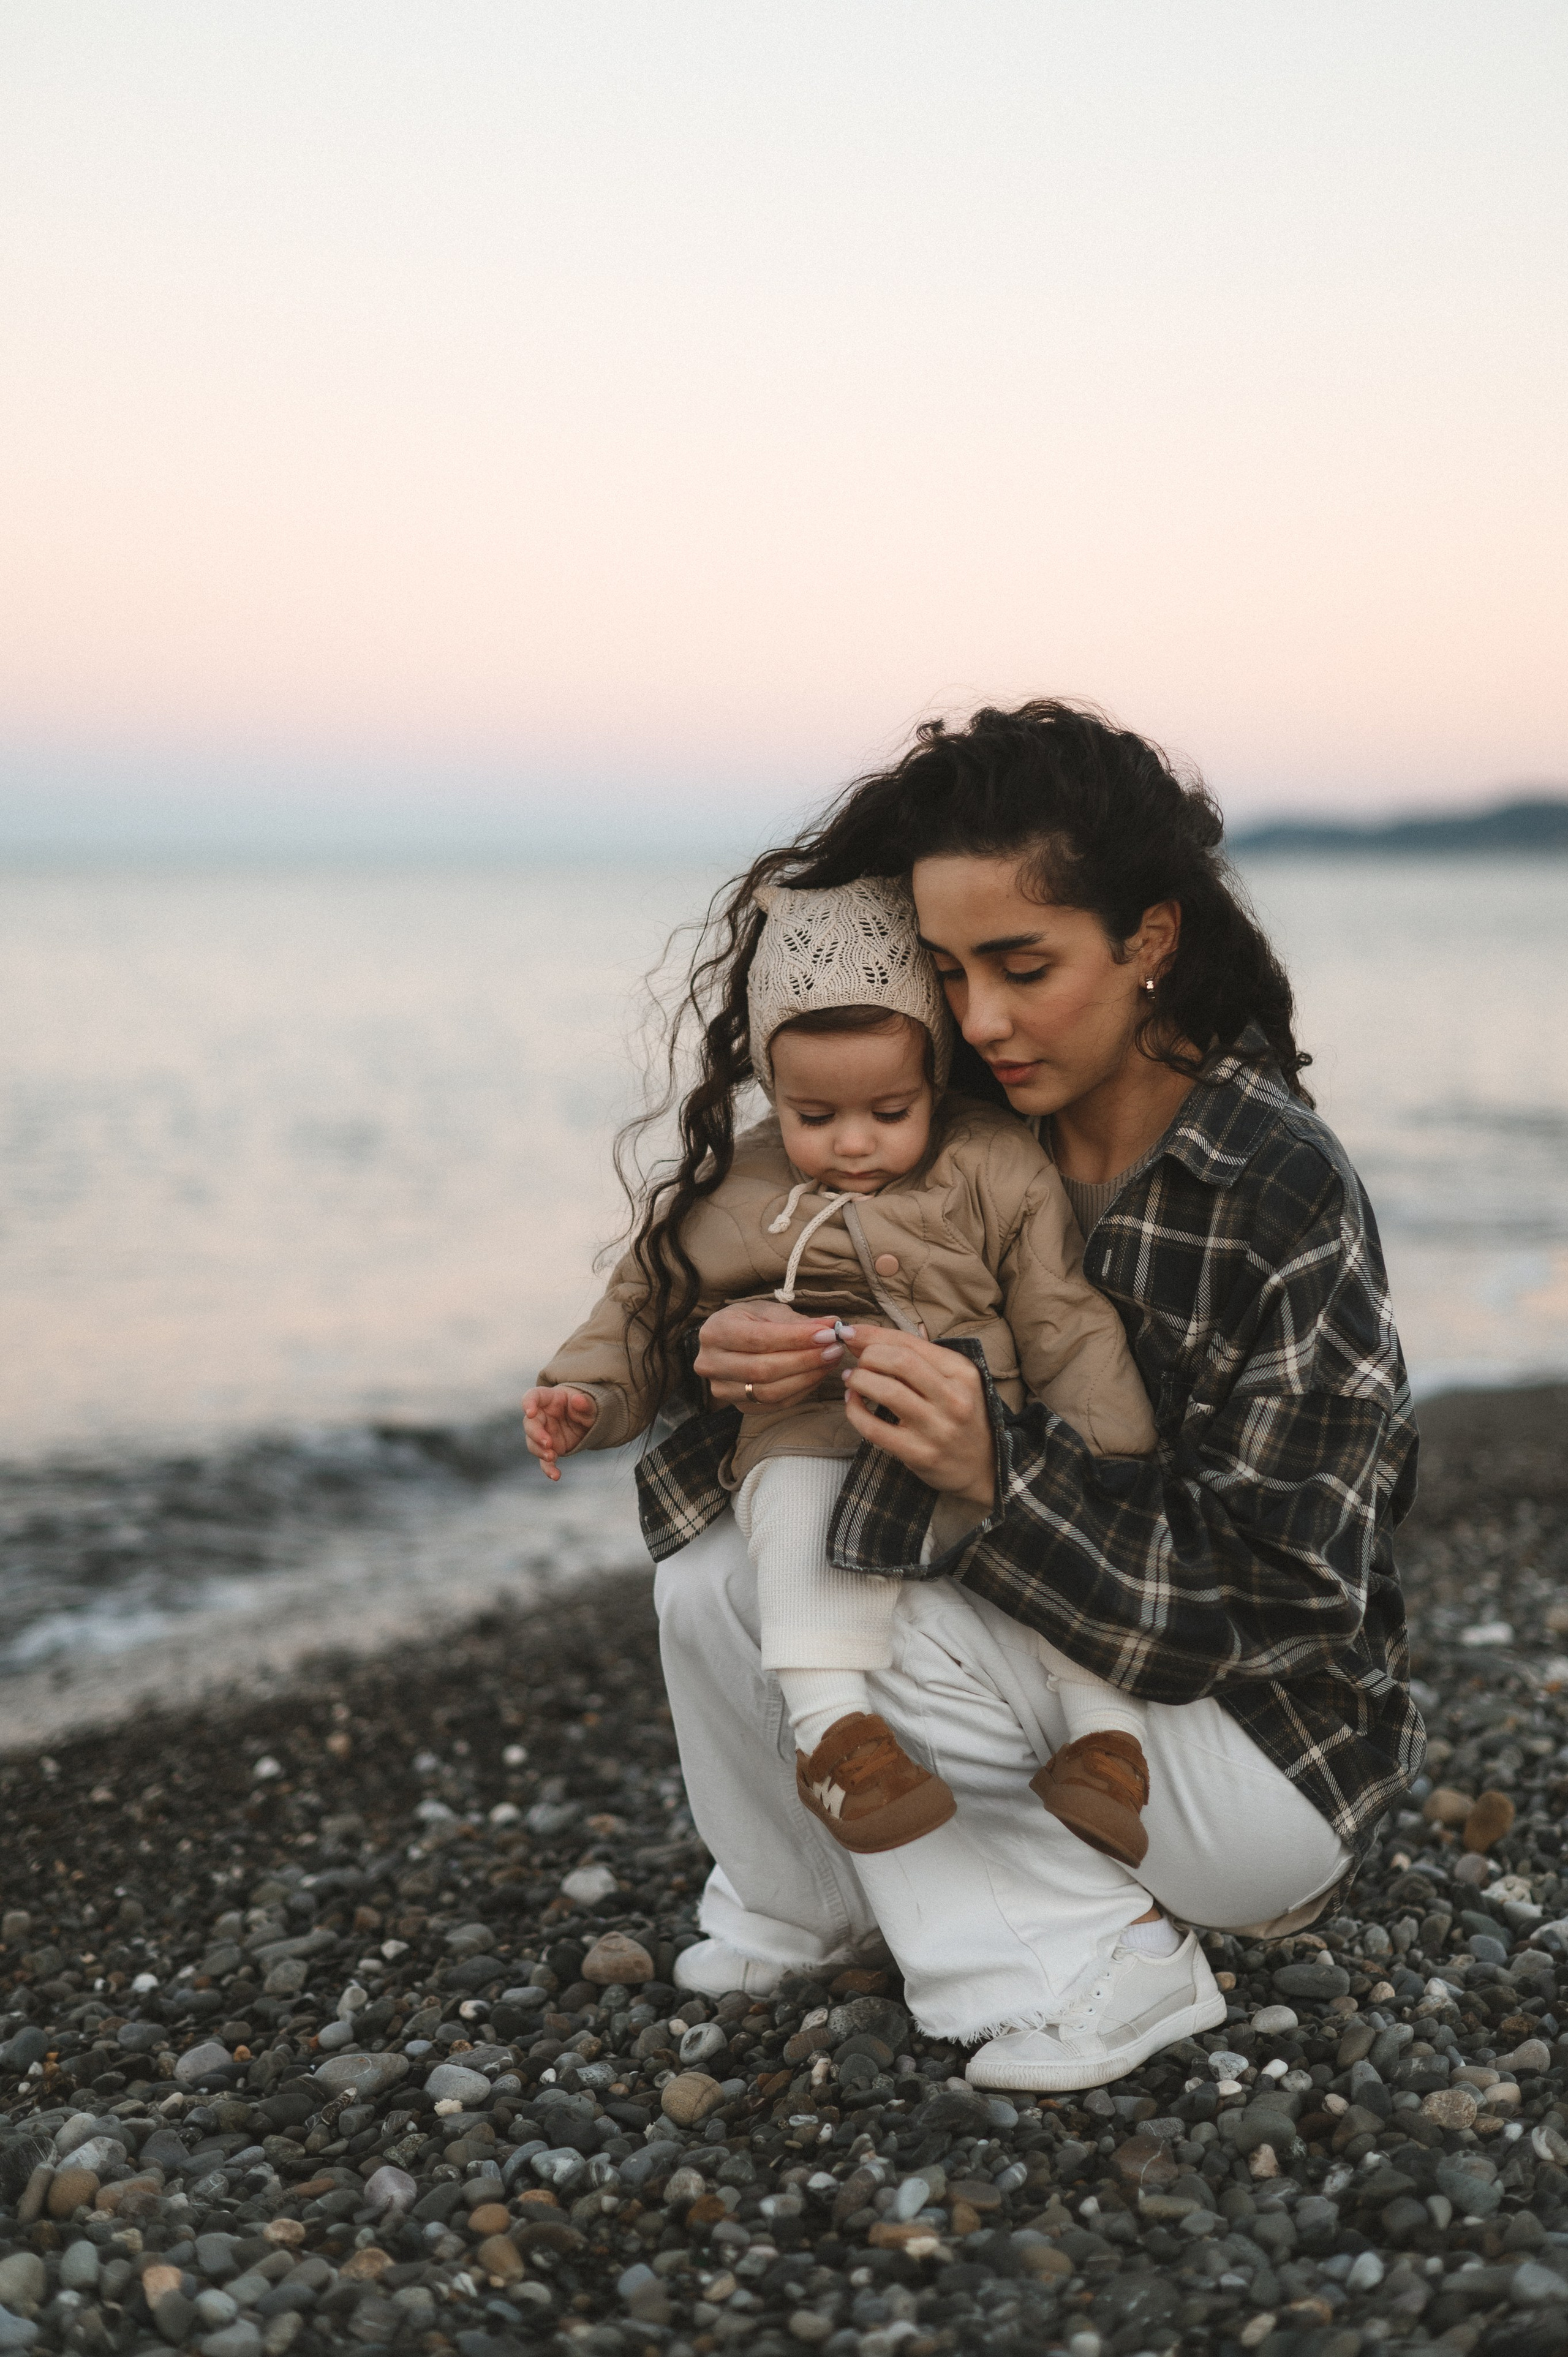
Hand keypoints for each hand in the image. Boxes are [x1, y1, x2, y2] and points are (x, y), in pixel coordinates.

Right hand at [523, 1385, 597, 1479]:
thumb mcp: (590, 1404)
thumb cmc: (585, 1407)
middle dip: (536, 1434)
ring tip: (551, 1457)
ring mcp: (543, 1433)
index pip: (533, 1397)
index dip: (528, 1403)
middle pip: (530, 1424)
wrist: (587, 1421)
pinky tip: (555, 1475)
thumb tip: (578, 1400)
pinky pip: (544, 1461)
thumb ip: (585, 1403)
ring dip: (539, 1451)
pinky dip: (548, 1469)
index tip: (529, 1412)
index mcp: (549, 1399)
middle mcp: (541, 1416)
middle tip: (548, 1443)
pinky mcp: (549, 1449)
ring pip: (533, 1443)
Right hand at [694, 1299, 844, 1411]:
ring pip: (770, 1392)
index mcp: (715, 1332)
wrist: (728, 1343)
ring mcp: (722, 1389)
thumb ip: (797, 1321)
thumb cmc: (749, 1321)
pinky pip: (776, 1404)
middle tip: (834, 1349)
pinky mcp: (739, 1406)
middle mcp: (711, 1363)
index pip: (759, 1339)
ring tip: (831, 1360)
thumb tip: (831, 1325)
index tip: (827, 1333)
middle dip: (805, 1360)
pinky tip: (818, 1374)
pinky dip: (802, 1390)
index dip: (795, 1339)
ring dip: (807, 1377)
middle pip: (763, 1369)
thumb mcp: (767, 1311)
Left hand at [840, 1329, 995, 1504]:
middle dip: (868, 1355)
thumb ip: (917, 1356)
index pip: (910, 1343)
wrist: (984, 1467)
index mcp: (962, 1372)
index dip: (873, 1334)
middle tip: (857, 1362)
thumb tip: (865, 1335)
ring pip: (887, 1391)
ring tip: (852, 1379)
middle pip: (899, 1361)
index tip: (849, 1332)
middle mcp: (954, 1398)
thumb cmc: (961, 1417)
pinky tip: (853, 1403)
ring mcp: (937, 1428)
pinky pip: (875, 1429)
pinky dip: (855, 1412)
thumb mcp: (953, 1380)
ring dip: (859, 1380)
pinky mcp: (920, 1454)